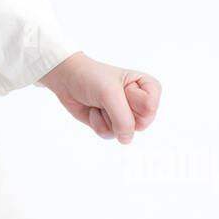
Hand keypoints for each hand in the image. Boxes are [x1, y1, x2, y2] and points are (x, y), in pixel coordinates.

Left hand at [37, 50, 160, 143]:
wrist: (68, 80)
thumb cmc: (91, 78)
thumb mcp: (110, 94)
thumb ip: (124, 119)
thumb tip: (126, 140)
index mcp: (148, 87)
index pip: (150, 106)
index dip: (132, 100)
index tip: (121, 87)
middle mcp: (140, 103)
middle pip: (141, 123)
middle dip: (119, 112)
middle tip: (109, 96)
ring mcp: (126, 116)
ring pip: (125, 133)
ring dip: (107, 118)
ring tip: (101, 102)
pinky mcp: (112, 125)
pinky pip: (110, 135)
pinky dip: (98, 123)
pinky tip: (94, 110)